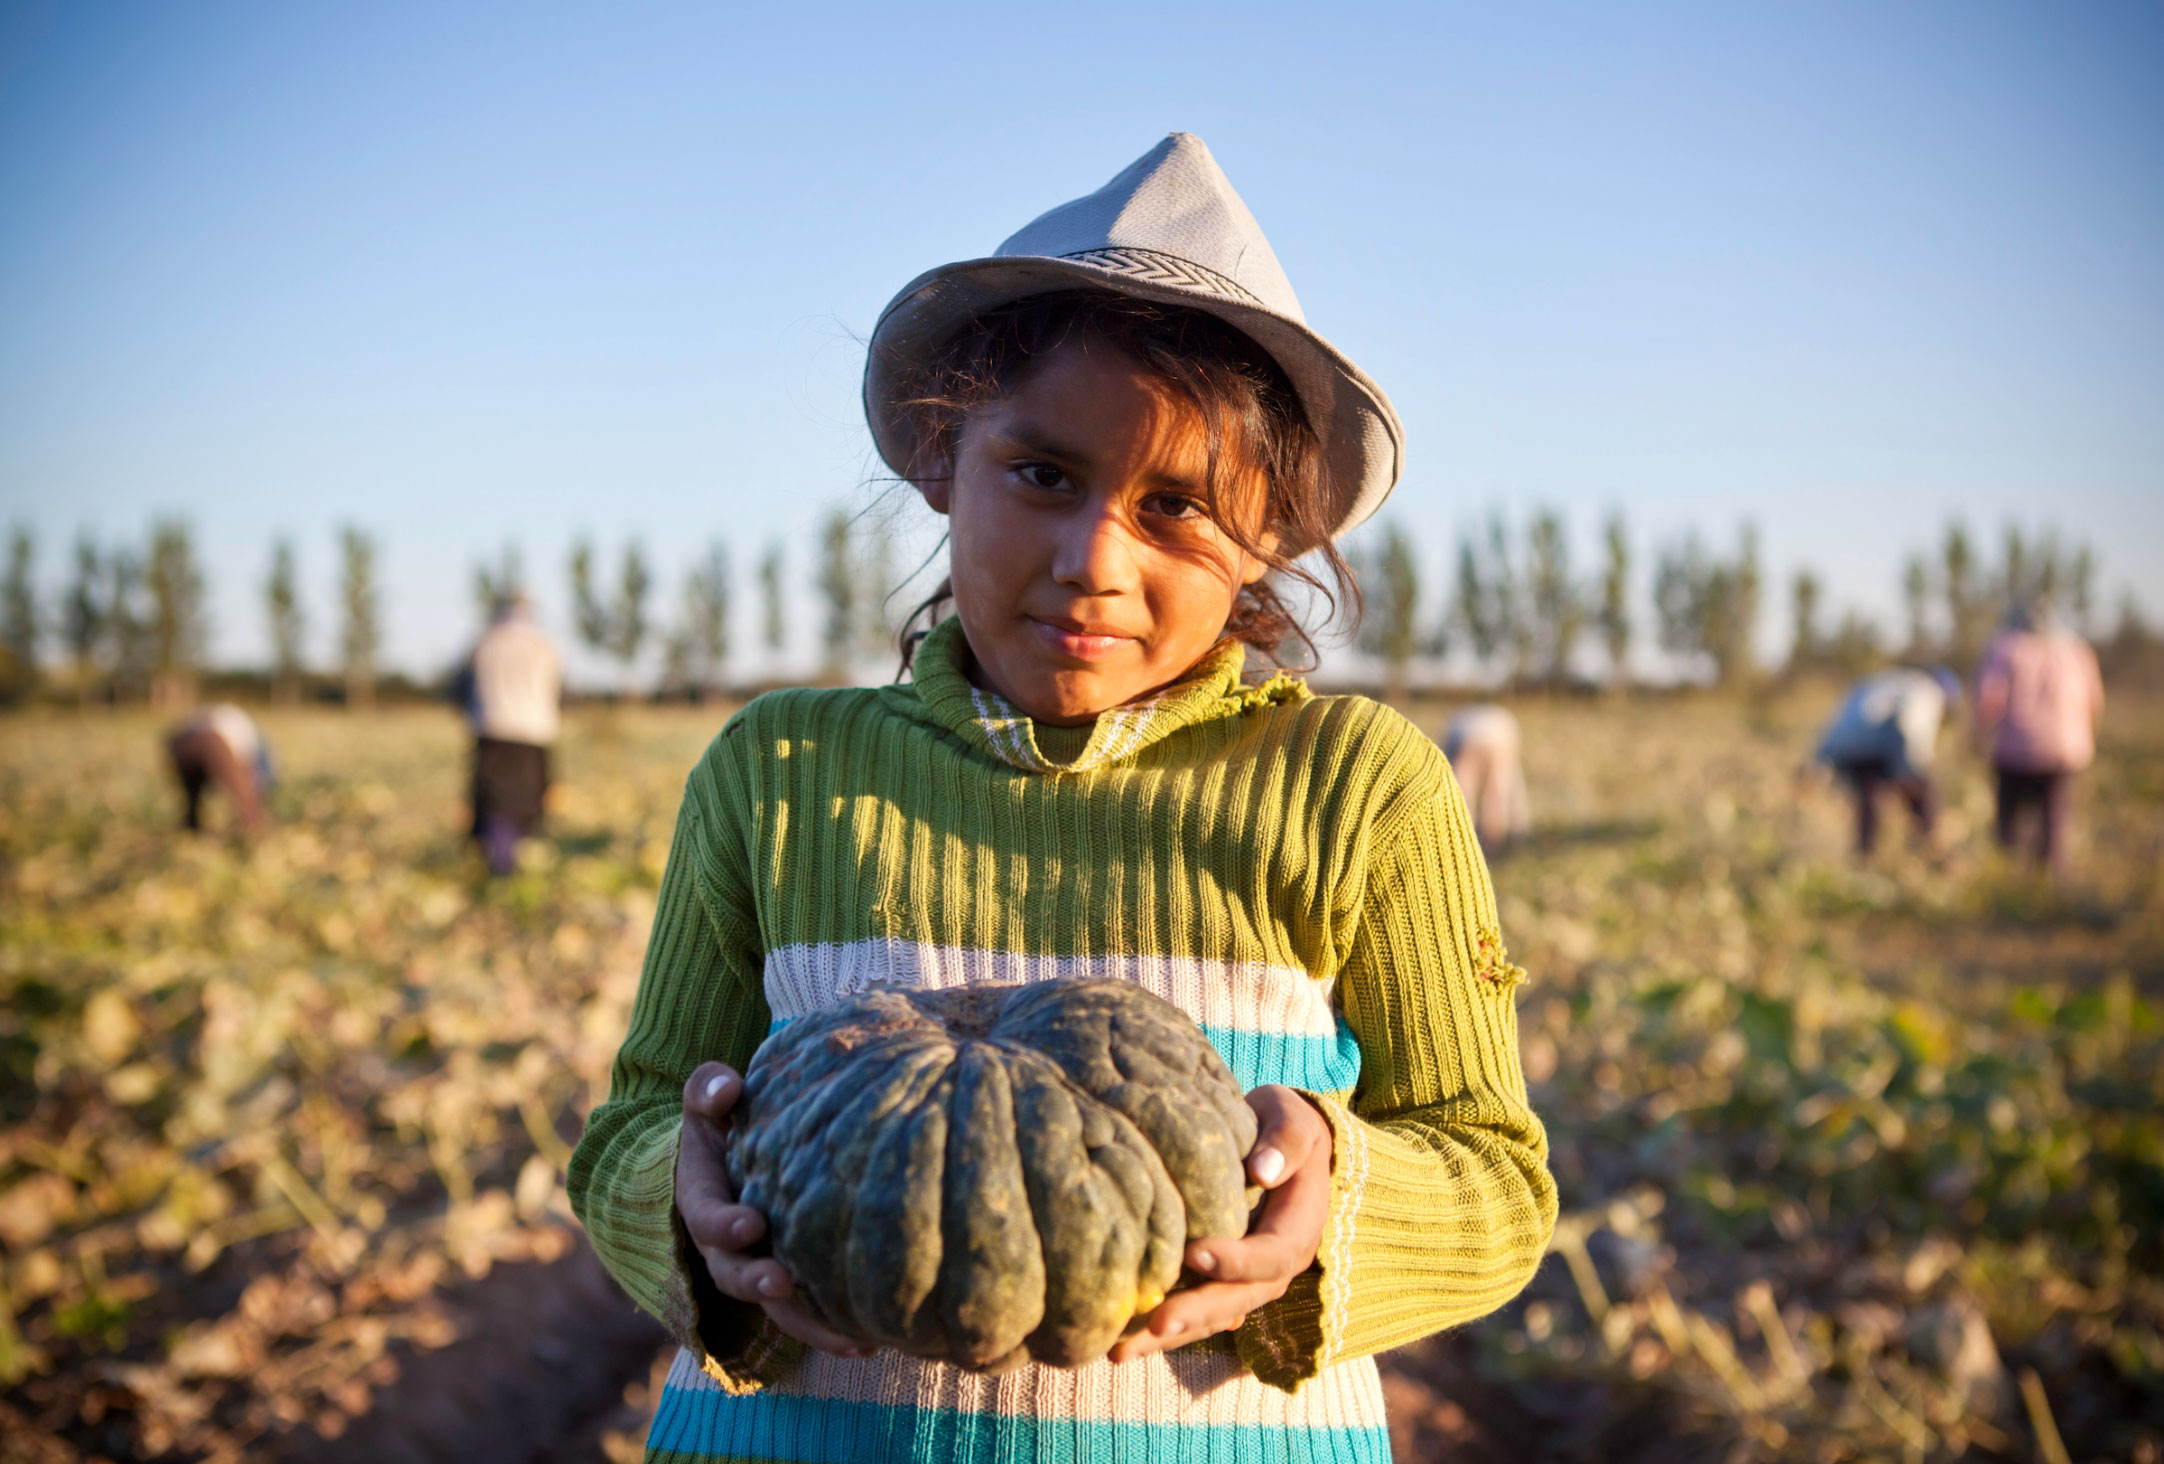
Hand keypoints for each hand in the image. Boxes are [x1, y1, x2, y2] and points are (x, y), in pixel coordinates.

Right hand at [675, 1062, 872, 1357]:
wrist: (725, 1152)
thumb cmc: (723, 1117)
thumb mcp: (707, 1097)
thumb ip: (709, 1089)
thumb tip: (728, 1089)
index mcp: (703, 1199)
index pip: (706, 1218)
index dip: (724, 1225)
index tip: (750, 1223)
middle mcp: (724, 1245)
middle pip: (733, 1275)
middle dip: (757, 1282)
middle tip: (784, 1282)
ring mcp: (754, 1266)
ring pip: (773, 1309)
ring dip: (807, 1325)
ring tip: (852, 1338)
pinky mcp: (787, 1282)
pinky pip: (804, 1315)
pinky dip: (832, 1331)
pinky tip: (871, 1342)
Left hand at [1108, 1084, 1333, 1363]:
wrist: (1283, 1147)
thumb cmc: (1284, 1127)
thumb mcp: (1293, 1120)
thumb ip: (1285, 1142)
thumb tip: (1263, 1170)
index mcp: (1296, 1231)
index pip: (1270, 1256)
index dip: (1235, 1261)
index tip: (1196, 1252)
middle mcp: (1273, 1268)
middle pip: (1237, 1300)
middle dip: (1195, 1314)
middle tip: (1154, 1324)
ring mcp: (1246, 1281)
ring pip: (1211, 1317)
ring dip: (1168, 1337)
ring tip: (1120, 1351)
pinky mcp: (1219, 1283)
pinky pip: (1193, 1312)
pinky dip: (1160, 1331)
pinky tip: (1119, 1344)